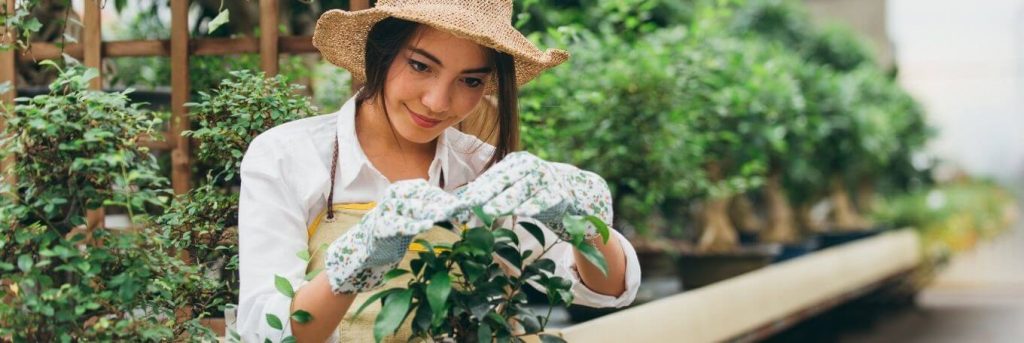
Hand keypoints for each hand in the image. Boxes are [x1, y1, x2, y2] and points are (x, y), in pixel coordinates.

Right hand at [324, 179, 457, 293]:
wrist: (365, 247)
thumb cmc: (395, 230)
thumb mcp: (414, 217)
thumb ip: (433, 212)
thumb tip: (461, 211)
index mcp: (402, 191)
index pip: (426, 190)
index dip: (445, 197)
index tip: (462, 206)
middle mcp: (393, 198)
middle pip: (420, 196)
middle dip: (441, 203)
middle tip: (459, 209)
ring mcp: (385, 212)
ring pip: (409, 207)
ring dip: (428, 210)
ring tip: (444, 214)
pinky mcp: (379, 228)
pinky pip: (397, 225)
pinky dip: (411, 225)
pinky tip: (426, 227)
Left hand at [457, 152, 612, 240]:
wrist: (576, 191)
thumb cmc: (538, 190)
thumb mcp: (517, 185)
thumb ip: (496, 190)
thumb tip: (465, 197)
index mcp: (517, 162)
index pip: (493, 176)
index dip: (477, 189)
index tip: (462, 201)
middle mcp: (531, 166)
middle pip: (505, 182)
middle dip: (486, 194)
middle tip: (470, 205)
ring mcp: (547, 178)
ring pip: (523, 191)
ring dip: (505, 201)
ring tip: (489, 211)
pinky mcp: (561, 192)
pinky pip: (545, 200)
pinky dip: (534, 205)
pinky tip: (522, 212)